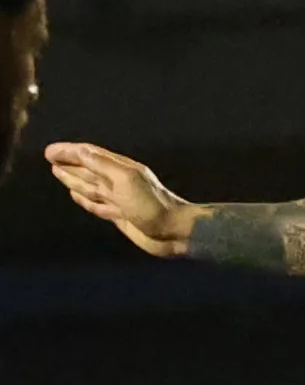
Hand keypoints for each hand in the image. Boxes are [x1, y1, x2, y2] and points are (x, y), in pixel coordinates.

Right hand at [46, 143, 197, 256]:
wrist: (175, 232)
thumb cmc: (153, 205)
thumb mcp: (125, 179)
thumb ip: (102, 165)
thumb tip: (80, 151)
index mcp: (120, 169)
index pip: (89, 155)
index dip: (69, 152)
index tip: (49, 151)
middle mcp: (118, 182)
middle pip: (87, 169)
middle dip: (68, 163)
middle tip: (50, 158)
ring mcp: (119, 199)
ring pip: (90, 186)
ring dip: (73, 179)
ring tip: (58, 172)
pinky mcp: (120, 216)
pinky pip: (97, 205)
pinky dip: (84, 200)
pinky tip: (77, 196)